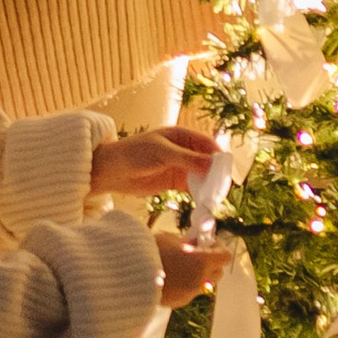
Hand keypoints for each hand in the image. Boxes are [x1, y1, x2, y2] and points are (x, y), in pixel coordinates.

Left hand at [91, 125, 218, 200]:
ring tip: (215, 196)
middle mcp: (184, 150)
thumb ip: (186, 158)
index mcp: (181, 135)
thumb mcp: (161, 153)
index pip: (206, 143)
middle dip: (216, 171)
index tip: (226, 167)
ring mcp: (180, 167)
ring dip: (209, 184)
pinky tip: (204, 202)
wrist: (110, 171)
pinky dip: (199, 194)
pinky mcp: (174, 182)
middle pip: (207, 160)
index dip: (218, 154)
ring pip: (201, 175)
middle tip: (223, 186)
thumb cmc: (133, 154)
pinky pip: (192, 187)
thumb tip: (212, 163)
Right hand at [155, 231, 232, 309]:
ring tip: (181, 267)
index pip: (224, 257)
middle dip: (211, 264)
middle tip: (196, 255)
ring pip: (203, 284)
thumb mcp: (169, 239)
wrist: (130, 275)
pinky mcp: (179, 302)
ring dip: (198, 275)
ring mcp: (190, 293)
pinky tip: (171, 278)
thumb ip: (187, 242)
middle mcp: (200, 279)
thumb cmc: (150, 251)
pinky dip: (185, 285)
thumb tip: (196, 243)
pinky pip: (189, 292)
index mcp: (202, 261)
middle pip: (218, 273)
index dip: (218, 249)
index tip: (207, 244)